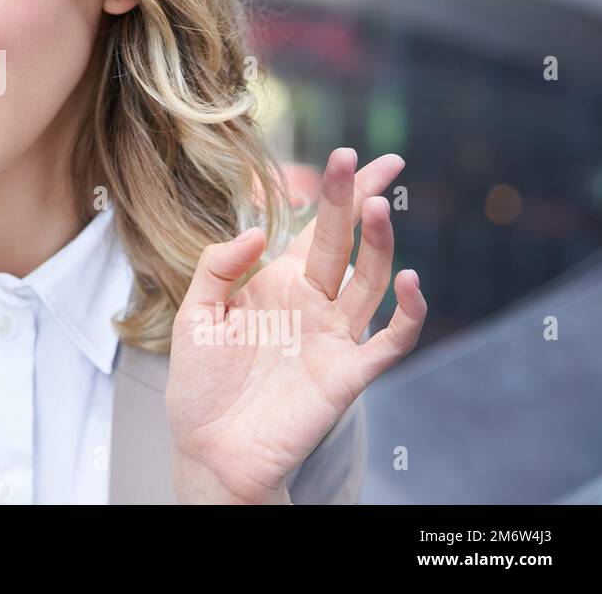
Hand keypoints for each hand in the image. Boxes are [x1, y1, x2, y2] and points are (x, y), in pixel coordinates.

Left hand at [165, 148, 426, 503]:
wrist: (208, 448)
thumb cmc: (200, 384)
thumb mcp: (195, 314)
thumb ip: (218, 267)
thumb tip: (262, 229)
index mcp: (277, 283)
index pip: (316, 229)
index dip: (337, 194)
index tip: (352, 156)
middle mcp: (312, 303)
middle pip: (343, 242)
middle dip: (354, 200)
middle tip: (361, 162)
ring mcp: (334, 336)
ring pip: (369, 280)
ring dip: (378, 244)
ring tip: (376, 206)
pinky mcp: (348, 372)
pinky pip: (390, 339)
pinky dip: (408, 311)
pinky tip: (408, 278)